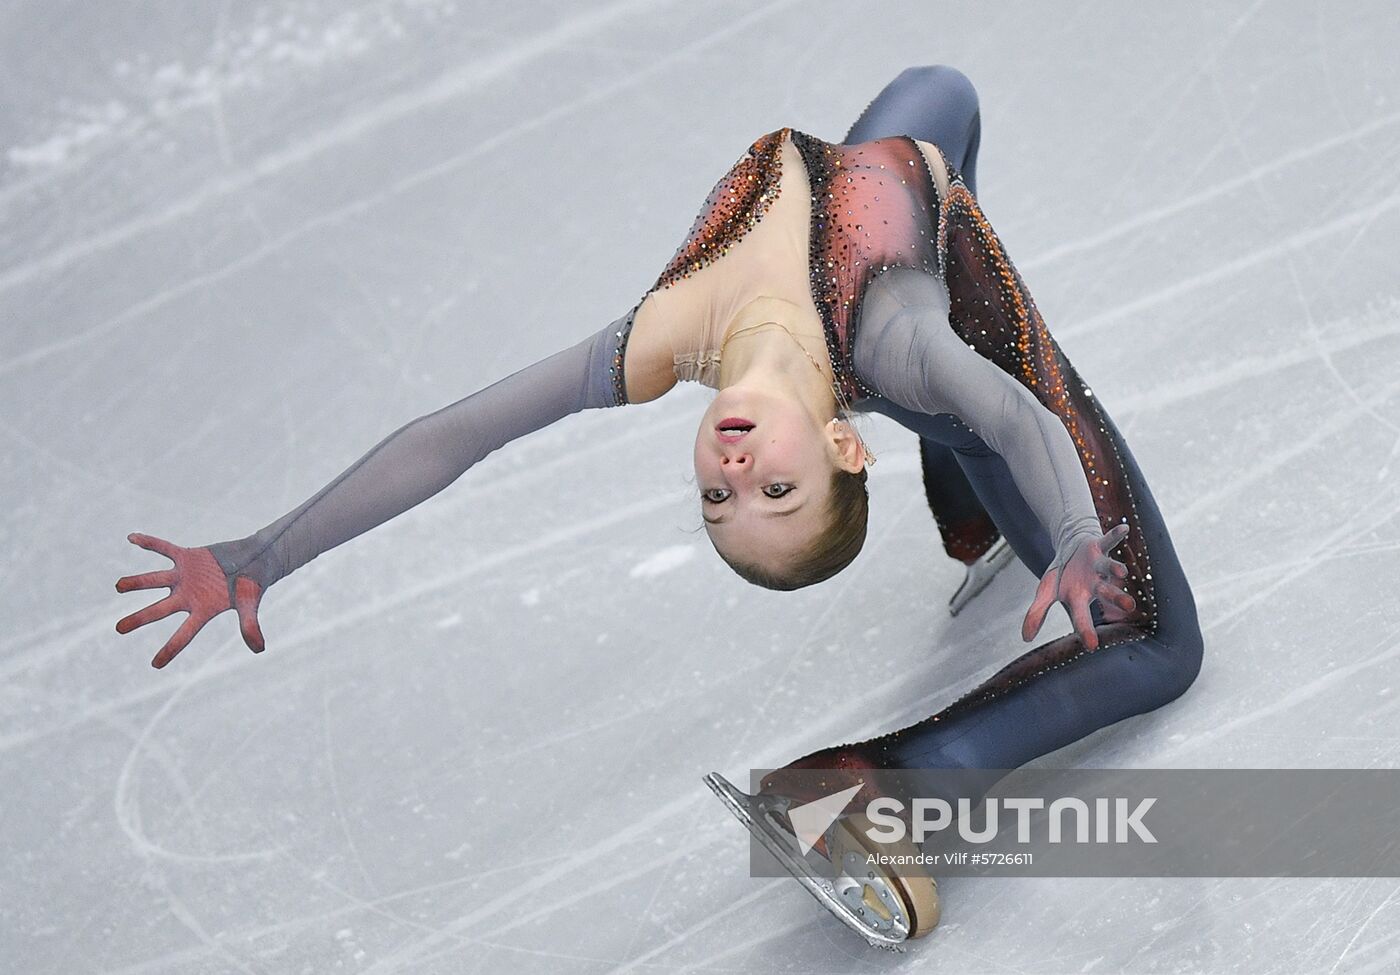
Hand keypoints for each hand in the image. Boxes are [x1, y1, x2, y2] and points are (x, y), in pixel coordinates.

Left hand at [115, 533, 264, 667]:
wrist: (256, 560)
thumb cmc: (254, 584)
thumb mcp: (250, 604)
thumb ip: (249, 625)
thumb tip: (259, 649)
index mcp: (203, 610)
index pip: (184, 634)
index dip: (170, 649)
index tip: (155, 665)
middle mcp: (189, 595)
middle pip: (159, 610)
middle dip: (139, 618)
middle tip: (119, 628)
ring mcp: (186, 576)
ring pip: (155, 580)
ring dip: (137, 583)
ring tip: (118, 586)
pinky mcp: (188, 556)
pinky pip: (165, 548)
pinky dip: (150, 543)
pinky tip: (131, 537)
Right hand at [1020, 524, 1134, 649]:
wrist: (1071, 551)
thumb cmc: (1063, 576)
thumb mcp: (1045, 593)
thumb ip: (1037, 613)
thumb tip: (1025, 638)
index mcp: (1080, 598)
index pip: (1082, 617)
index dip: (1086, 630)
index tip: (1092, 646)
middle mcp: (1094, 584)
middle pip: (1106, 593)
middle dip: (1117, 598)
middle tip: (1129, 606)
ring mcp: (1099, 565)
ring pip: (1110, 567)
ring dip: (1115, 568)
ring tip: (1121, 571)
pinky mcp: (1099, 547)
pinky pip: (1109, 540)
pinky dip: (1116, 535)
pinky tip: (1125, 528)